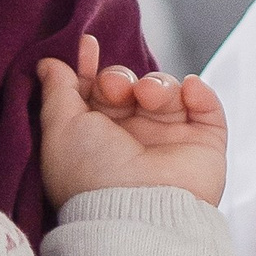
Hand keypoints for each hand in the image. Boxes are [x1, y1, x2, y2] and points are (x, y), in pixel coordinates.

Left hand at [36, 32, 226, 208]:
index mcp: (95, 136)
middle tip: (114, 89)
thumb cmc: (91, 173)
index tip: (86, 43)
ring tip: (148, 97)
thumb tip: (48, 64)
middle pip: (129, 85)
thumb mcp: (60, 127)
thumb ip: (56, 91)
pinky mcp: (203, 144)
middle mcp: (132, 137)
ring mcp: (169, 140)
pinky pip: (207, 106)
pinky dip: (199, 91)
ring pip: (165, 89)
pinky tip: (188, 89)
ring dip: (156, 84)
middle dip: (119, 77)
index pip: (94, 91)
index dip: (89, 66)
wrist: (139, 212)